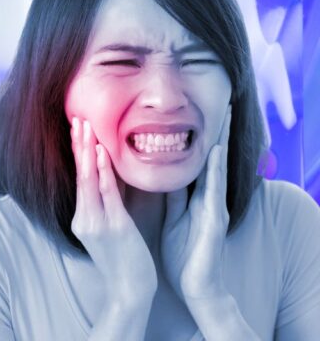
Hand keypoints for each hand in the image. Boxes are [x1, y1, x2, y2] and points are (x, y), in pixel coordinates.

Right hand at [70, 117, 156, 304]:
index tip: (78, 127)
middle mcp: (84, 217)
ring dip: (87, 150)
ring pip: (89, 179)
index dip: (78, 151)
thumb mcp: (113, 227)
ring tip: (85, 126)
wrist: (130, 291)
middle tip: (76, 117)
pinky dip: (103, 172)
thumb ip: (110, 202)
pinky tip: (101, 153)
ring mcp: (96, 223)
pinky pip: (107, 194)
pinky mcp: (113, 227)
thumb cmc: (126, 260)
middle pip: (79, 173)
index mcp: (83, 217)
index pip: (80, 178)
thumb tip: (114, 176)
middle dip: (78, 144)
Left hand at [161, 106, 231, 302]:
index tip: (199, 113)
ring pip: (216, 168)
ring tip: (225, 117)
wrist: (196, 286)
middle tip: (226, 104)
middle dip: (219, 133)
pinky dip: (215, 170)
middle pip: (213, 159)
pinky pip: (214, 190)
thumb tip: (164, 174)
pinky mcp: (215, 220)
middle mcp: (209, 198)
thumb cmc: (184, 253)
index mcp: (197, 197)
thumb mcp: (175, 217)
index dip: (197, 139)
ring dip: (222, 142)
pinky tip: (216, 153)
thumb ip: (173, 196)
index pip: (198, 161)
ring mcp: (214, 207)